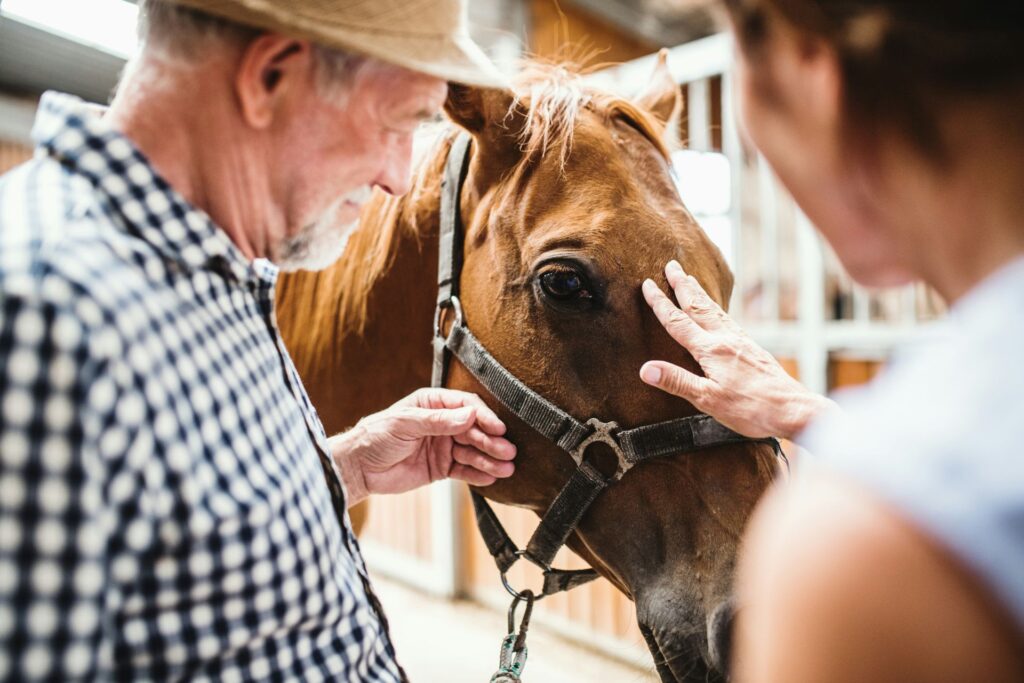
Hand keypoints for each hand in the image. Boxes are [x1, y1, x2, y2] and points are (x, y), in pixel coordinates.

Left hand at [331, 388, 516, 505]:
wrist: (359, 468)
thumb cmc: (377, 435)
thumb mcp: (405, 423)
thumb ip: (438, 421)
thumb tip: (469, 414)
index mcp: (433, 404)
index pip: (465, 406)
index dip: (483, 417)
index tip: (498, 428)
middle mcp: (442, 423)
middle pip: (474, 430)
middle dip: (491, 441)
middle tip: (508, 451)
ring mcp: (443, 446)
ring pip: (473, 452)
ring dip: (490, 459)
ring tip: (507, 468)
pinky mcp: (441, 467)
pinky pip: (464, 470)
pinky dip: (478, 474)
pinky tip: (492, 477)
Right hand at [639, 260, 833, 438]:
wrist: (792, 409)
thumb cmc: (751, 409)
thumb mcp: (708, 399)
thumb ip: (676, 381)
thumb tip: (645, 369)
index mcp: (711, 350)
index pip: (678, 322)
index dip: (661, 303)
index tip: (647, 285)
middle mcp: (726, 339)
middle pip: (698, 306)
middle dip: (682, 285)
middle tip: (671, 265)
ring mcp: (741, 341)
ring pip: (714, 310)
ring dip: (699, 293)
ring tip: (689, 278)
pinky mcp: (751, 348)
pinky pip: (727, 319)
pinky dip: (715, 307)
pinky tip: (716, 311)